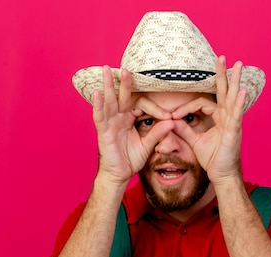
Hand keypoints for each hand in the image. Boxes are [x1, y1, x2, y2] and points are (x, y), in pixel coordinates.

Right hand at [92, 66, 173, 184]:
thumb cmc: (130, 159)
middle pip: (121, 97)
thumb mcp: (148, 145)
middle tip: (126, 68)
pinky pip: (99, 116)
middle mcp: (118, 118)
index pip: (141, 106)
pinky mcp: (103, 131)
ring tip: (107, 70)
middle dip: (123, 83)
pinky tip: (98, 93)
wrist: (119, 175)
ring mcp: (109, 123)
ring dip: (108, 86)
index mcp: (129, 119)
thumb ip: (158, 133)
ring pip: (109, 101)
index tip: (168, 116)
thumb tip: (172, 122)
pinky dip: (98, 105)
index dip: (154, 109)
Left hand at [171, 56, 246, 184]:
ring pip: (233, 98)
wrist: (222, 175)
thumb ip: (185, 129)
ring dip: (235, 81)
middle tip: (223, 57)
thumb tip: (173, 120)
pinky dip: (238, 102)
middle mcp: (227, 118)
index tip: (173, 115)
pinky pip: (236, 115)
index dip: (187, 106)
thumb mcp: (195, 141)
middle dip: (223, 74)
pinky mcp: (234, 132)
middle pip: (224, 91)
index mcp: (219, 118)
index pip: (203, 103)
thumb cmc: (213, 159)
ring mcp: (232, 123)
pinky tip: (240, 90)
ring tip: (238, 65)